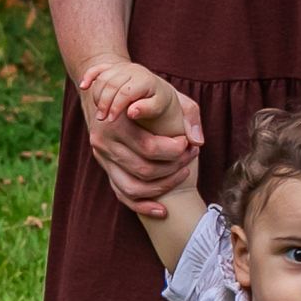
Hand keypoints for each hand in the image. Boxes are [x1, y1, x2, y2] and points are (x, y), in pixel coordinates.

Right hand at [74, 56, 202, 217]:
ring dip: (162, 186)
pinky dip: (143, 206)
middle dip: (172, 167)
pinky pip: (122, 196)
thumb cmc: (144, 90)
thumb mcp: (167, 92)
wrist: (111, 89)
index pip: (148, 147)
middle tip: (189, 156)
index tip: (187, 144)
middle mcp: (104, 143)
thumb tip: (197, 141)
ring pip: (133, 187)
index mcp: (116, 122)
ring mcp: (103, 159)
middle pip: (143, 169)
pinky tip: (162, 211)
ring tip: (183, 172)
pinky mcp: (106, 169)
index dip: (173, 150)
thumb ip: (187, 114)